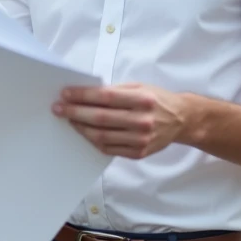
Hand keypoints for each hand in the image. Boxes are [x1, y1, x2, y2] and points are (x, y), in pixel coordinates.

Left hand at [53, 83, 186, 158]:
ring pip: (101, 136)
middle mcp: (143, 121)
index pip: (106, 97)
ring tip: (69, 120)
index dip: (83, 96)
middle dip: (75, 112)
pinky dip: (93, 140)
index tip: (65, 94)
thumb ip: (115, 91)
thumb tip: (84, 94)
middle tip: (58, 109)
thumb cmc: (157, 100)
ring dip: (81, 128)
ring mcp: (141, 140)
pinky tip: (85, 132)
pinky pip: (108, 148)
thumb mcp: (140, 87)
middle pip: (100, 118)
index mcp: (143, 100)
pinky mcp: (138, 153)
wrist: (181, 120)